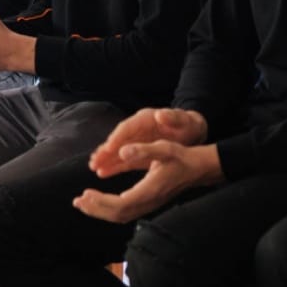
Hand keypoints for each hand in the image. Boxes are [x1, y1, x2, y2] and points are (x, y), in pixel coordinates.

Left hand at [73, 137, 219, 223]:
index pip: (120, 204)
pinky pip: (125, 213)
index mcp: (149, 191)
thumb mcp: (165, 148)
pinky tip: (99, 202)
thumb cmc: (181, 157)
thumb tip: (122, 151)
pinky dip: (109, 210)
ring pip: (120, 216)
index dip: (100, 202)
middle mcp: (149, 202)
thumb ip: (143, 150)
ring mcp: (149, 205)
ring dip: (100, 211)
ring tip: (83, 203)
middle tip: (77, 200)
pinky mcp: (149, 204)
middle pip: (117, 214)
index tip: (85, 193)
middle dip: (95, 209)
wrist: (198, 169)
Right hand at [89, 107, 207, 177]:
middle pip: (117, 139)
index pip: (127, 127)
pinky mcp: (138, 152)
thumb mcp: (182, 121)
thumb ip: (172, 118)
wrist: (192, 131)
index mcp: (145, 119)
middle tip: (94, 161)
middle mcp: (136, 129)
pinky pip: (122, 159)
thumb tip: (160, 115)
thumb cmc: (187, 125)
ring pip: (117, 150)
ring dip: (105, 159)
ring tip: (94, 167)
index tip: (109, 147)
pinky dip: (113, 165)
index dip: (118, 137)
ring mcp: (136, 141)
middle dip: (106, 150)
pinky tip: (102, 172)